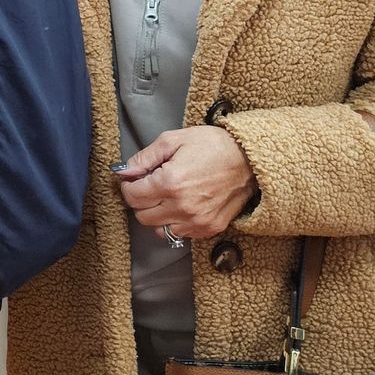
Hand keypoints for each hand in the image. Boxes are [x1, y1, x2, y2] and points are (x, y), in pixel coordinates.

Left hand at [115, 125, 255, 240]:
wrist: (249, 160)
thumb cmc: (212, 145)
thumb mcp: (173, 140)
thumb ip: (145, 157)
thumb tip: (125, 171)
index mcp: (170, 183)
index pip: (132, 197)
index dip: (129, 186)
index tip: (135, 180)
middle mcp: (182, 206)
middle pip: (142, 216)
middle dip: (141, 201)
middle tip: (150, 187)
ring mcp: (197, 221)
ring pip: (158, 230)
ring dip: (157, 215)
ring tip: (167, 197)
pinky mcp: (209, 228)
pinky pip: (180, 234)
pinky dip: (175, 223)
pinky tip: (182, 206)